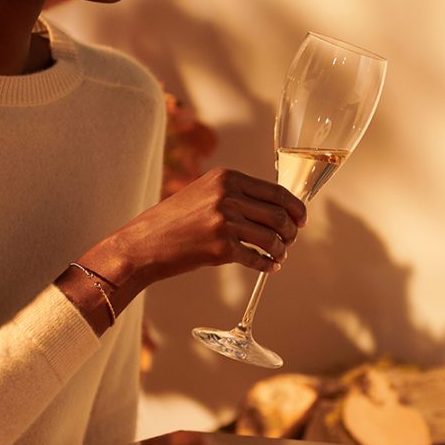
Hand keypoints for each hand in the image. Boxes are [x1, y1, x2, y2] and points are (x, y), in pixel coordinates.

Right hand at [117, 167, 306, 282]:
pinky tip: (270, 267)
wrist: (143, 243)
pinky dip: (268, 265)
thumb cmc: (174, 221)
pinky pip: (257, 258)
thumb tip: (275, 208)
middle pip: (279, 214)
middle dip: (292, 231)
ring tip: (279, 255)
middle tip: (290, 240)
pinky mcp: (220, 248)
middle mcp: (227, 196)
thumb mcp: (205, 193)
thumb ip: (236, 194)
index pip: (276, 191)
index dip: (295, 207)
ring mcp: (224, 222)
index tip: (301, 220)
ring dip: (281, 249)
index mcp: (226, 177)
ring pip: (272, 237)